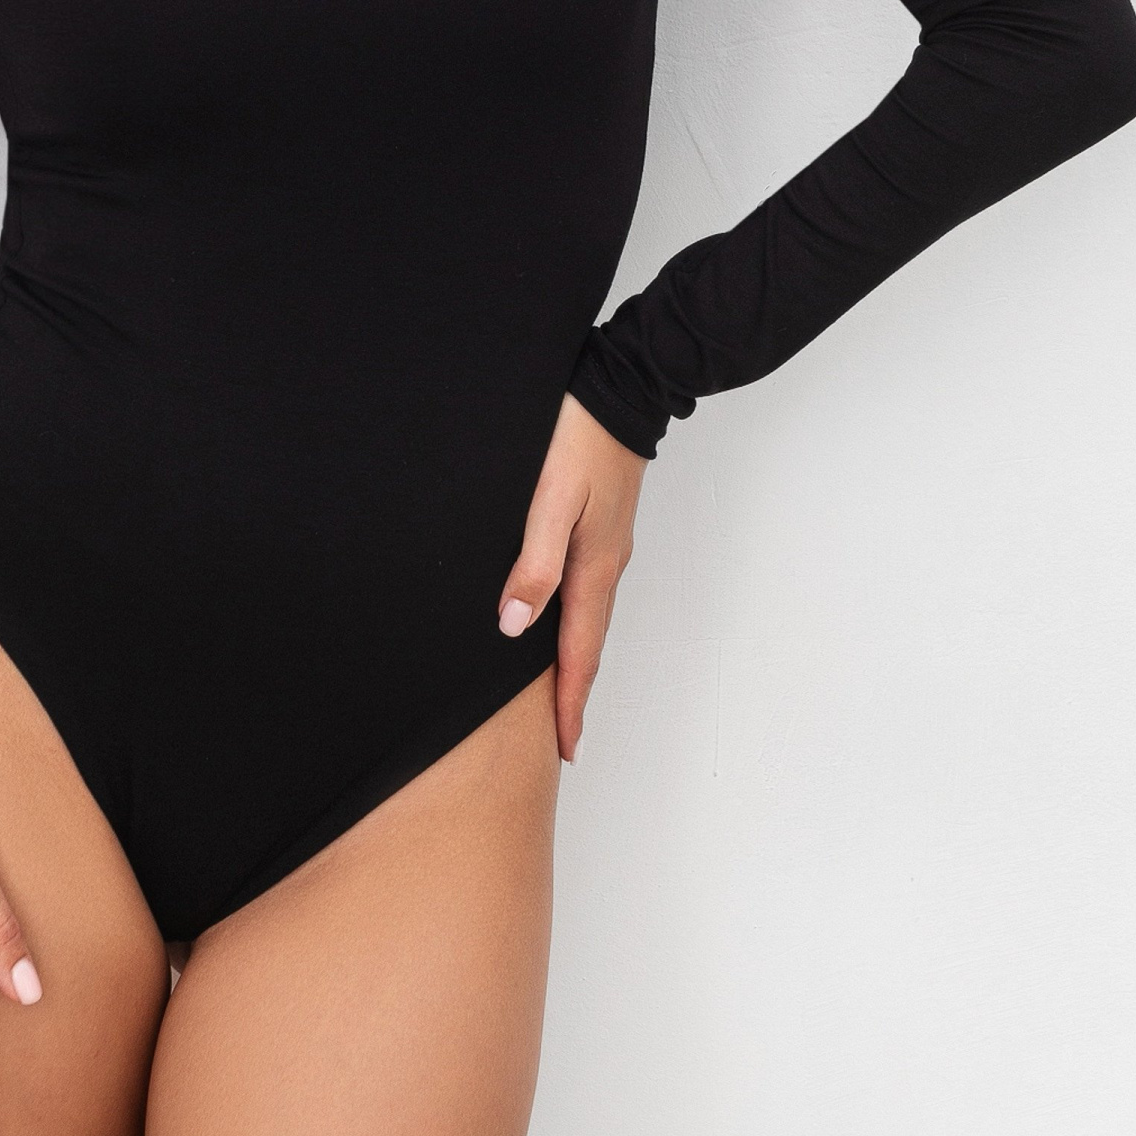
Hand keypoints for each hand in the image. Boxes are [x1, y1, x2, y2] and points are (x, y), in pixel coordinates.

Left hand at [498, 391, 647, 763]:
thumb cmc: (579, 437)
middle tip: (563, 737)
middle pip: (589, 642)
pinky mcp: (602, 523)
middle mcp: (606, 562)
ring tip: (561, 692)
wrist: (620, 387)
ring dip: (576, 658)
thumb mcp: (549, 501)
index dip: (570, 703)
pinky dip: (577, 620)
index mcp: (594, 565)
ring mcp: (608, 543)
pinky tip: (562, 618)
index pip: (579, 651)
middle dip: (575, 692)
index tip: (565, 748)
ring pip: (590, 616)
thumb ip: (533, 563)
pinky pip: (589, 588)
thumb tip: (516, 628)